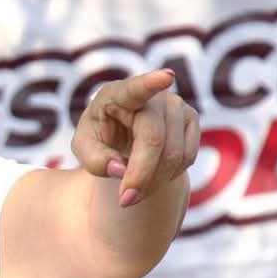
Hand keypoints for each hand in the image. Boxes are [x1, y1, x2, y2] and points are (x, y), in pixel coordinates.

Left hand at [70, 68, 200, 207]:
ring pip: (174, 154)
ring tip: (135, 188)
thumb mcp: (84, 149)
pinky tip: (154, 174)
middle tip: (125, 200)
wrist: (123, 137)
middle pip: (153, 140)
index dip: (151, 83)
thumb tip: (120, 169)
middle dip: (140, 176)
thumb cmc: (100, 138)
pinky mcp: (191, 119)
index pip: (135, 89)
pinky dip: (169, 176)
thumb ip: (94, 159)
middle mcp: (152, 95)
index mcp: (118, 94)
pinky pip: (187, 157)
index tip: (167, 77)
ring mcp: (176, 105)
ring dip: (153, 182)